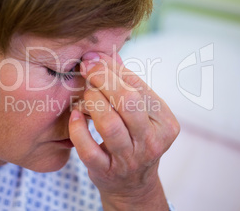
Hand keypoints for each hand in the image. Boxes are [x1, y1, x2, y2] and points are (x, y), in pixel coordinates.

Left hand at [69, 52, 179, 209]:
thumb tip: (101, 54)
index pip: (139, 87)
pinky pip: (89, 149)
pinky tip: (74, 116)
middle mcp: (152, 141)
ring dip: (91, 102)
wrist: (132, 184)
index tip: (92, 58)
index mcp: (165, 121)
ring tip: (84, 94)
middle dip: (103, 80)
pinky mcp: (107, 172)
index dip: (113, 70)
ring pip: (110, 125)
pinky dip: (77, 129)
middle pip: (128, 103)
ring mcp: (130, 159)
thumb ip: (125, 83)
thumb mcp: (139, 113)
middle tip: (86, 69)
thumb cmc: (134, 138)